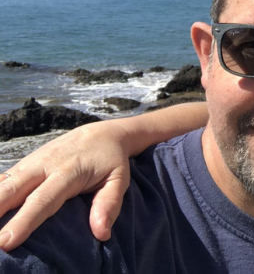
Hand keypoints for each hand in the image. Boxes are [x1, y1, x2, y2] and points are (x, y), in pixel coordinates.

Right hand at [0, 120, 132, 250]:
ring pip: (3, 184)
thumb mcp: (119, 180)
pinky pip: (4, 179)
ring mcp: (32, 162)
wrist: (102, 133)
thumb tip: (101, 233)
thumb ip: (109, 204)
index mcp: (68, 172)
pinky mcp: (25, 163)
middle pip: (13, 190)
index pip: (42, 201)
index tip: (7, 242)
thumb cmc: (110, 161)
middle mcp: (44, 166)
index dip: (23, 222)